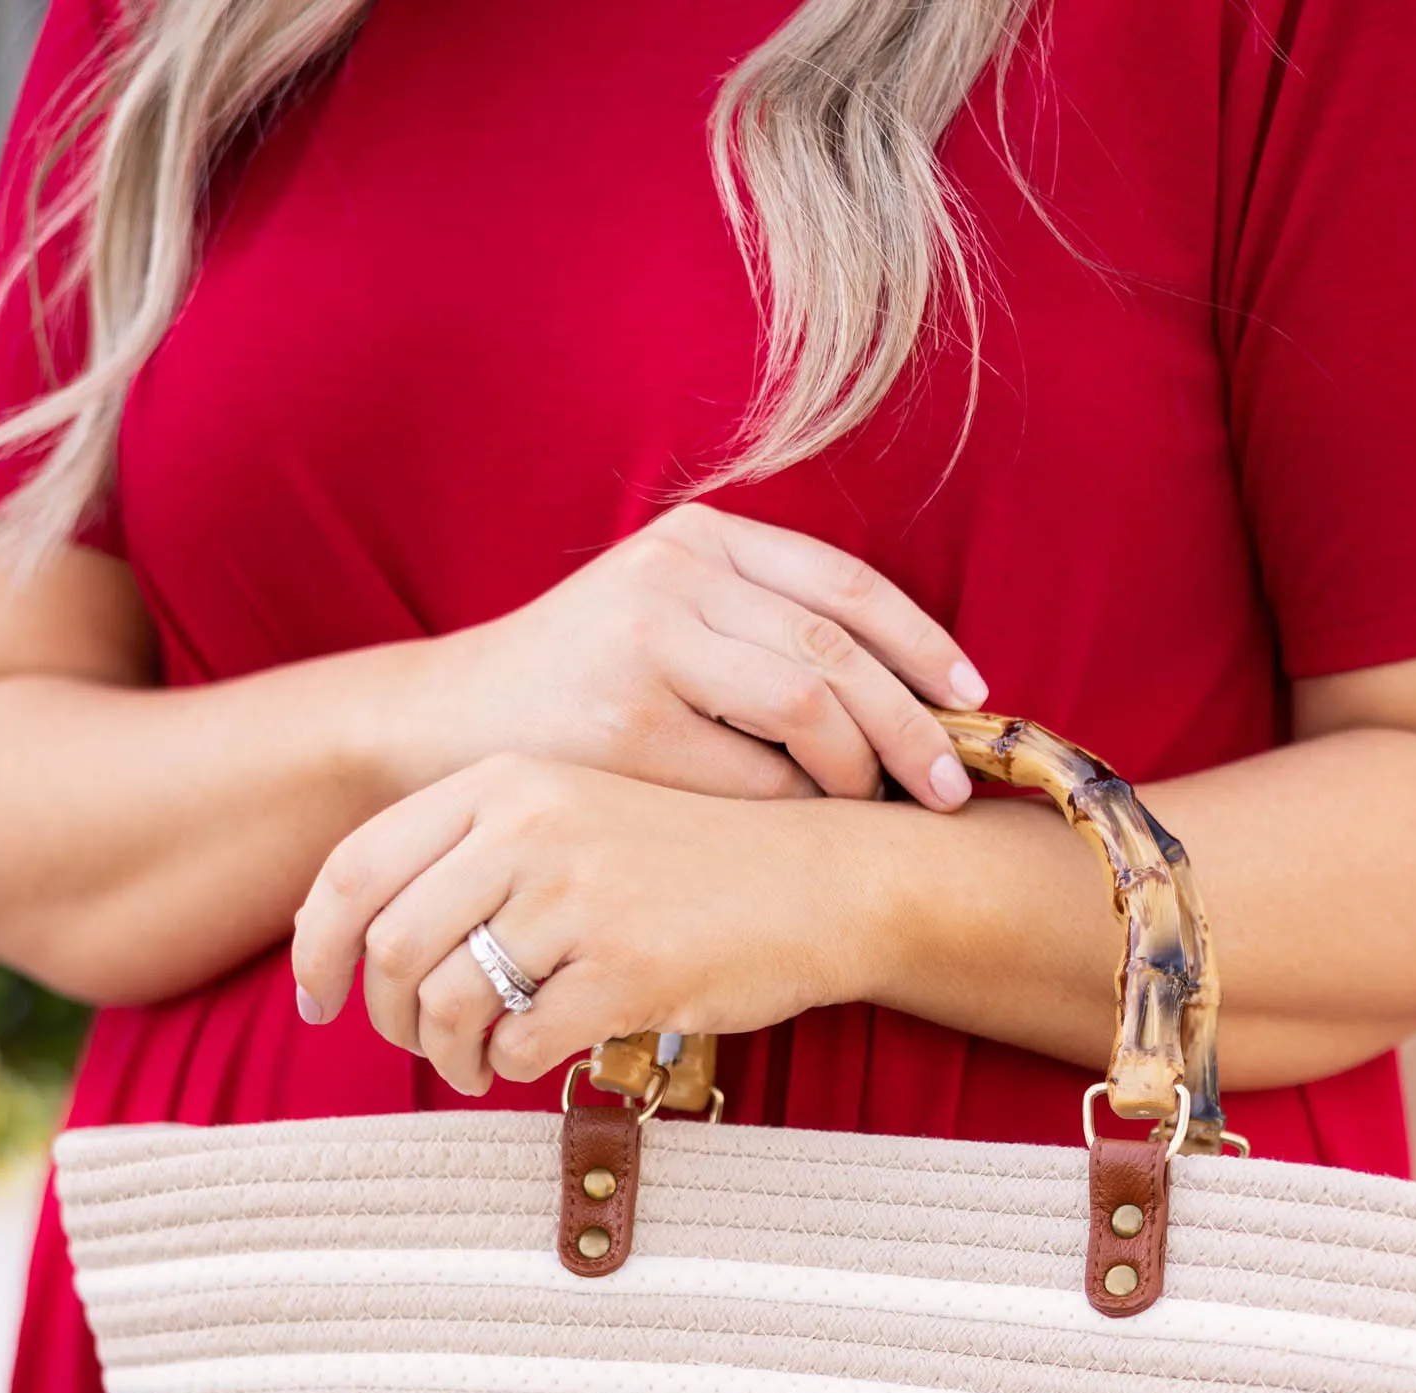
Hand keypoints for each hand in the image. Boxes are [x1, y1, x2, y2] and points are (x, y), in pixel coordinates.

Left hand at [292, 755, 896, 1090]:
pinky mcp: (627, 969)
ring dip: (447, 1056)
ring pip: (448, 1002)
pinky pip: (521, 1041)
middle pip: (392, 947)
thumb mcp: (576, 818)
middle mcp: (531, 827)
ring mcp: (579, 898)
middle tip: (419, 1047)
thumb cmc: (694, 864)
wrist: (825, 881)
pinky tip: (535, 1059)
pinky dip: (511, 1065)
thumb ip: (479, 856)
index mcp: (505, 782)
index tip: (318, 997)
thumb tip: (368, 941)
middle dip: (388, 1018)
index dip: (315, 946)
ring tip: (476, 1067)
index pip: (357, 867)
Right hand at [389, 503, 984, 812]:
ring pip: (807, 705)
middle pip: (838, 647)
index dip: (920, 643)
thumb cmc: (572, 692)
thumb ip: (752, 630)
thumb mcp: (660, 622)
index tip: (973, 697)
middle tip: (948, 784)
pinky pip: (751, 772)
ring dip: (861, 768)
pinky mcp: (627, 721)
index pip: (841, 582)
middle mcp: (676, 575)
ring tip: (881, 809)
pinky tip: (810, 829)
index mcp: (698, 541)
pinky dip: (796, 805)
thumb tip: (899, 696)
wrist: (442, 728)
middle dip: (911, 722)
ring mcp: (649, 643)